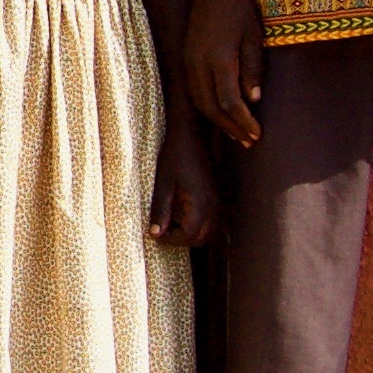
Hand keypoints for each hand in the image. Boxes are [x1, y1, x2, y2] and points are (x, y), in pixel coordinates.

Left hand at [147, 113, 219, 247]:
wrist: (193, 133)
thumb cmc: (175, 154)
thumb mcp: (163, 181)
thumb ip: (160, 209)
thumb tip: (155, 234)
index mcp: (201, 203)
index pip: (189, 236)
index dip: (170, 239)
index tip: (154, 231)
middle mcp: (214, 206)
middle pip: (200, 239)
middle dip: (179, 239)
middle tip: (160, 227)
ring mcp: (219, 202)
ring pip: (208, 232)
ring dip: (189, 233)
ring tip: (169, 219)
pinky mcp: (217, 197)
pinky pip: (211, 221)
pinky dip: (196, 225)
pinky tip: (180, 212)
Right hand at [184, 0, 264, 147]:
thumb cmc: (238, 8)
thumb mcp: (253, 37)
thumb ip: (252, 69)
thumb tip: (254, 100)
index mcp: (219, 59)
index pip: (230, 101)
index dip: (243, 121)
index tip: (257, 134)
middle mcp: (199, 64)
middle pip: (211, 107)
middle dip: (230, 127)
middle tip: (248, 141)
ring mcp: (190, 61)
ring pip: (199, 102)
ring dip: (217, 121)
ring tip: (236, 133)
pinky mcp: (187, 59)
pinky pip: (194, 92)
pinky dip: (207, 107)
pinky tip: (220, 113)